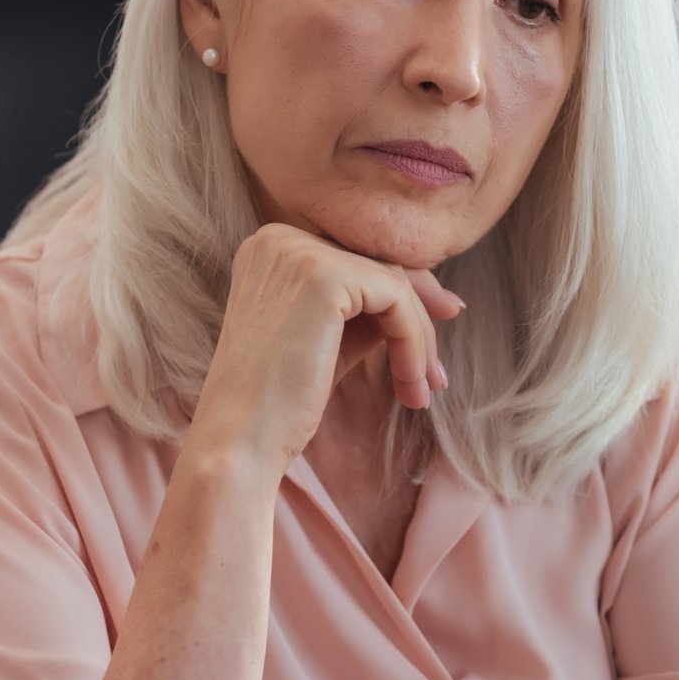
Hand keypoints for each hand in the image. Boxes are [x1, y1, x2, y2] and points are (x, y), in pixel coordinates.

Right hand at [190, 224, 466, 468]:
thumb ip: (366, 311)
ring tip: (421, 391)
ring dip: (419, 341)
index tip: (429, 346)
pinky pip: (396, 298)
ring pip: (394, 283)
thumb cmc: (281, 401)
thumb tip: (434, 296)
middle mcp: (279, 237)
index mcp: (271, 247)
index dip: (402, 300)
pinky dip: (413, 343)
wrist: (241, 442)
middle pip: (378, 266)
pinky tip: (410, 384)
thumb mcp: (329, 339)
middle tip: (437, 374)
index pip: (357, 261)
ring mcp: (298, 251)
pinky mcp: (322, 275)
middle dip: (419, 319)